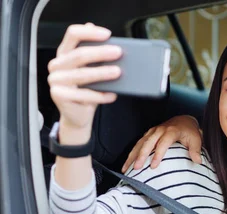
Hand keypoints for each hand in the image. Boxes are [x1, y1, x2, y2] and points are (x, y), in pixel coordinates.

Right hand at [48, 23, 121, 142]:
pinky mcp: (58, 95)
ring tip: (117, 72)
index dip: (90, 33)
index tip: (107, 35)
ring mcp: (55, 80)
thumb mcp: (92, 70)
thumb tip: (108, 40)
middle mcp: (57, 65)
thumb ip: (96, 55)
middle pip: (79, 54)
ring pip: (82, 74)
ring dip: (102, 73)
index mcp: (64, 54)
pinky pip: (84, 95)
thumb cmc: (87, 90)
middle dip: (101, 53)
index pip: (73, 34)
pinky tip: (112, 95)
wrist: (78, 114)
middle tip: (118, 53)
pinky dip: (100, 95)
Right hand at [122, 115, 203, 171]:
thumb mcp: (196, 140)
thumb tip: (198, 161)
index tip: (153, 166)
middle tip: (136, 168)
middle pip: (148, 143)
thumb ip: (196, 150)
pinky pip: (138, 144)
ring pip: (140, 143)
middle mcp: (159, 130)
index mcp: (171, 131)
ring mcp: (152, 131)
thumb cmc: (190, 132)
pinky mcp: (148, 134)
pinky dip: (132, 153)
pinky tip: (127, 163)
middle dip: (141, 156)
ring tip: (126, 168)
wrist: (184, 121)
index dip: (158, 154)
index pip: (163, 143)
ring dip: (132, 155)